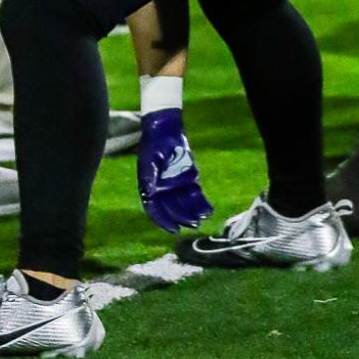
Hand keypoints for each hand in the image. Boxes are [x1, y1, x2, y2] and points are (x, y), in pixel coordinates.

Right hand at [137, 108, 212, 233]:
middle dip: (183, 218)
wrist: (165, 129)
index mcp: (150, 187)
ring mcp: (176, 185)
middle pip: (172, 210)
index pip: (154, 210)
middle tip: (194, 224)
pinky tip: (209, 209)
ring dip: (193, 213)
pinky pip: (195, 195)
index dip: (163, 221)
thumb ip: (149, 177)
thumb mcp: (149, 159)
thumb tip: (150, 193)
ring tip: (203, 218)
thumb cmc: (154, 143)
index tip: (174, 229)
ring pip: (185, 205)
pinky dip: (202, 203)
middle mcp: (163, 190)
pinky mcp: (188, 179)